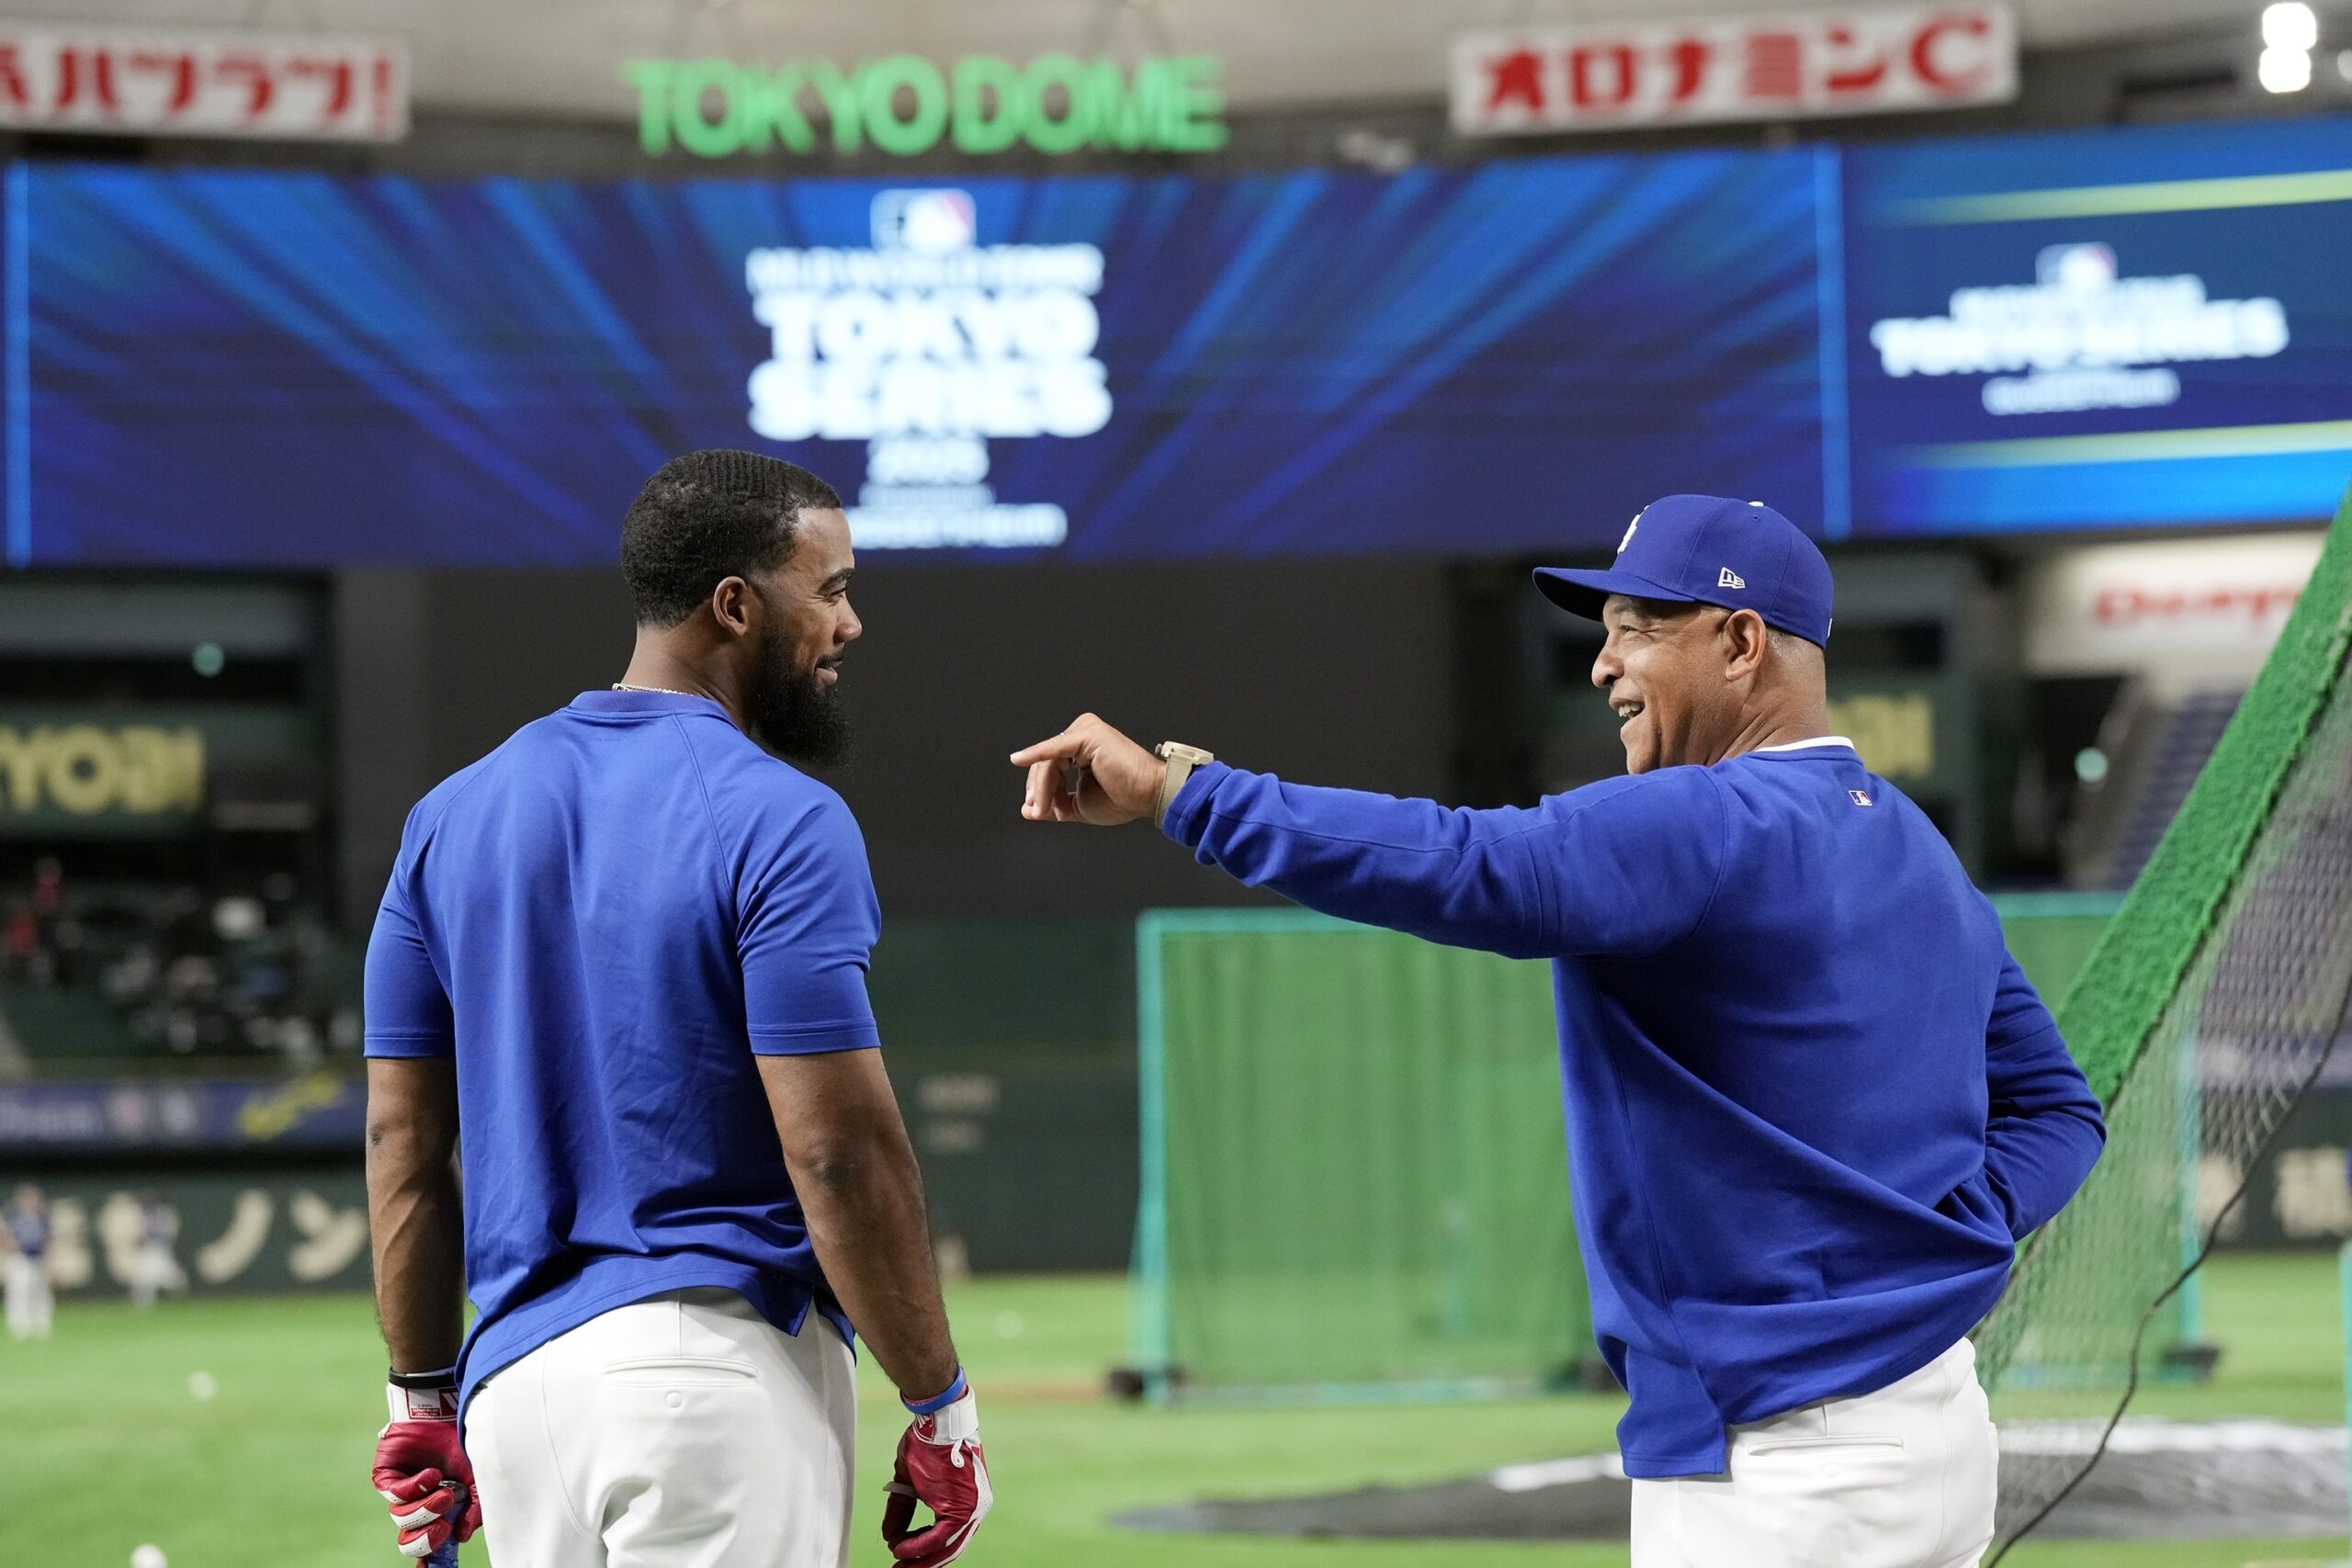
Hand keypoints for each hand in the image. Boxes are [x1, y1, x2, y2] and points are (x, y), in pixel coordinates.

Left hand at [373, 1379, 480, 1559]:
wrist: (447, 1412)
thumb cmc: (463, 1444)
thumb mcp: (479, 1478)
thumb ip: (476, 1508)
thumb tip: (462, 1535)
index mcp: (437, 1512)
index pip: (428, 1545)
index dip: (430, 1560)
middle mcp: (416, 1507)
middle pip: (411, 1543)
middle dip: (428, 1538)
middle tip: (445, 1523)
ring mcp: (400, 1493)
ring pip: (403, 1521)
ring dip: (426, 1509)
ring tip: (445, 1492)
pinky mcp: (386, 1478)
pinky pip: (394, 1496)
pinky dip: (415, 1488)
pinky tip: (432, 1474)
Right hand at [881, 1385, 991, 1567]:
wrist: (937, 1423)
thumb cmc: (926, 1444)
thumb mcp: (909, 1480)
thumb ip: (901, 1508)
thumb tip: (889, 1536)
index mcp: (967, 1501)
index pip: (948, 1535)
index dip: (923, 1549)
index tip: (902, 1555)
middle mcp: (975, 1508)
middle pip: (949, 1547)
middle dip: (922, 1562)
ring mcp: (972, 1509)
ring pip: (947, 1547)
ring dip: (920, 1559)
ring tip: (899, 1566)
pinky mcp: (964, 1508)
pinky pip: (941, 1537)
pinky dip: (920, 1546)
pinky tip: (901, 1550)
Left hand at [1011, 714, 1161, 825]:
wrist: (1148, 797)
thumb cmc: (1123, 798)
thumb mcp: (1078, 805)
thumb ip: (1054, 803)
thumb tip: (1028, 809)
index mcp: (1080, 747)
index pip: (1048, 767)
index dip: (1039, 790)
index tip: (1037, 812)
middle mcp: (1081, 733)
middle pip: (1045, 763)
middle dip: (1039, 790)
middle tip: (1038, 812)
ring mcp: (1085, 730)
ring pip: (1049, 761)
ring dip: (1042, 788)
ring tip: (1044, 810)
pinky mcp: (1088, 734)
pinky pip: (1056, 749)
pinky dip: (1036, 755)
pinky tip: (1018, 760)